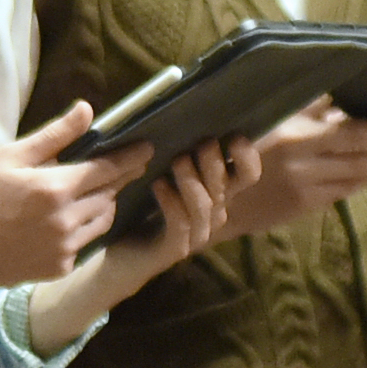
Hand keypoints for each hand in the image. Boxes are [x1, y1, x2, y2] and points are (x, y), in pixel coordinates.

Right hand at [0, 105, 150, 298]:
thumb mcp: (10, 157)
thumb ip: (54, 136)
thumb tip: (87, 110)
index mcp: (55, 187)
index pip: (108, 168)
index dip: (131, 157)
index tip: (147, 148)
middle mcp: (67, 219)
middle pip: (110, 194)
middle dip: (119, 178)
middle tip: (125, 167)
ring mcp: (65, 247)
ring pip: (102, 220)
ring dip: (103, 204)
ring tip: (94, 193)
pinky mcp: (58, 267)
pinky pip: (84, 243)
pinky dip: (82, 229)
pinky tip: (65, 221)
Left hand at [32, 132, 260, 342]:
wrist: (119, 254)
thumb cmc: (140, 208)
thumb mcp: (160, 173)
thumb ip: (175, 151)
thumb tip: (179, 113)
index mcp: (215, 193)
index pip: (247, 175)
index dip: (247, 157)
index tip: (235, 136)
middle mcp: (213, 213)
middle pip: (227, 186)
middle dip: (216, 163)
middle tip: (203, 143)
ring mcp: (196, 233)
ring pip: (205, 205)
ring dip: (193, 181)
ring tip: (179, 161)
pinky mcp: (174, 248)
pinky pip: (181, 224)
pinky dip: (172, 203)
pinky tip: (158, 185)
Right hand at [223, 103, 366, 238]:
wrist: (214, 201)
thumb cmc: (236, 151)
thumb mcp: (267, 121)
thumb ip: (304, 110)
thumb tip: (339, 98)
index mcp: (295, 138)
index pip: (353, 133)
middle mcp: (305, 165)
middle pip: (364, 158)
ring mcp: (307, 189)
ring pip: (358, 177)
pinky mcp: (306, 207)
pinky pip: (344, 192)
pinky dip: (364, 181)